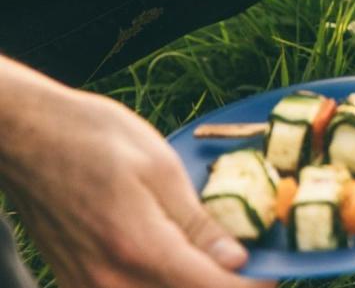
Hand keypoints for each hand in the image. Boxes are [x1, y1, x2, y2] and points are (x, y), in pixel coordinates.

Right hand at [0, 73, 274, 287]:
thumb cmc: (92, 138)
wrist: (25, 136)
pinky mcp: (75, 283)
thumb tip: (235, 259)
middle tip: (247, 267)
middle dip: (220, 285)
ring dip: (191, 284)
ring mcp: (88, 287)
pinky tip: (178, 263)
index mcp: (140, 248)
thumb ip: (198, 223)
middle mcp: (110, 281)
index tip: (274, 275)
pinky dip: (159, 283)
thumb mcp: (159, 168)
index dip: (249, 286)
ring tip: (215, 261)